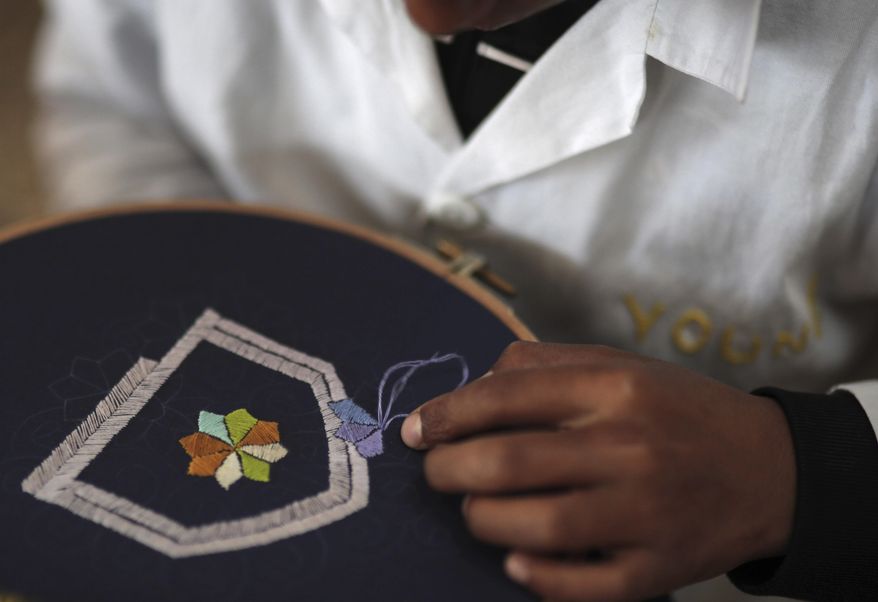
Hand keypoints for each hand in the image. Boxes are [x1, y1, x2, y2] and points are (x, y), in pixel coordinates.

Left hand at [401, 342, 795, 600]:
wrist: (770, 469)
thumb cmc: (676, 411)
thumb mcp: (620, 366)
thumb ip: (543, 365)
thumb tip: (468, 390)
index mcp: (617, 387)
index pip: (507, 395)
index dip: (447, 413)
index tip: (416, 429)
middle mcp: (631, 446)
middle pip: (509, 462)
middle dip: (449, 470)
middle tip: (434, 472)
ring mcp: (647, 512)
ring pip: (536, 525)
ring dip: (482, 520)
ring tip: (474, 509)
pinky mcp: (659, 569)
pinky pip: (581, 585)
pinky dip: (535, 576)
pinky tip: (514, 559)